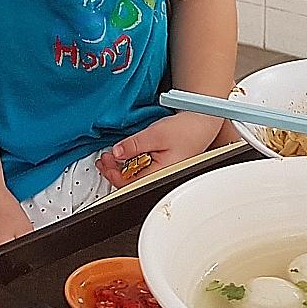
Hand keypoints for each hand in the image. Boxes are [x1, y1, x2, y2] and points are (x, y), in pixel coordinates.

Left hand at [95, 112, 223, 189]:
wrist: (202, 123)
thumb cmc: (186, 130)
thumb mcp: (155, 135)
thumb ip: (135, 145)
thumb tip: (117, 153)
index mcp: (160, 174)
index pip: (130, 184)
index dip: (113, 174)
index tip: (105, 161)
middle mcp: (160, 177)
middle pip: (131, 183)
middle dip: (114, 171)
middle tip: (104, 159)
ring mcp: (161, 172)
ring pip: (135, 176)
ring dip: (121, 167)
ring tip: (112, 156)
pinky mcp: (161, 165)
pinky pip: (142, 169)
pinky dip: (130, 162)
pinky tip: (126, 155)